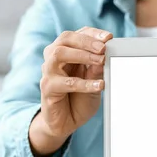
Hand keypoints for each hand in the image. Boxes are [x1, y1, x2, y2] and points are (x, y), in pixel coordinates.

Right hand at [30, 26, 112, 155]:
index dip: (92, 34)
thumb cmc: (79, 98)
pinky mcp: (47, 88)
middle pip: (65, 39)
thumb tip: (107, 53)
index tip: (108, 37)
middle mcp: (53, 59)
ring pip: (59, 54)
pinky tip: (99, 85)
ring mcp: (48, 72)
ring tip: (101, 61)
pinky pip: (65, 82)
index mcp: (65, 52)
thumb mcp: (93, 80)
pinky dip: (84, 83)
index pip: (76, 34)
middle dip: (86, 41)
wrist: (66, 122)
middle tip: (103, 48)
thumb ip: (97, 68)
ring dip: (82, 55)